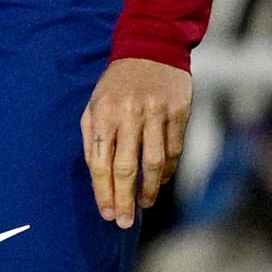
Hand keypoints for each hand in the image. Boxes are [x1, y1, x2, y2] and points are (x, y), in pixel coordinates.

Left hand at [82, 57, 192, 227]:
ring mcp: (156, 114)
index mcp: (103, 112)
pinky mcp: (179, 113)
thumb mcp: (94, 103)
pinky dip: (168, 171)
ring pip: (154, 163)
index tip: (106, 213)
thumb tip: (99, 176)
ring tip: (143, 204)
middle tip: (123, 222)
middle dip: (124, 199)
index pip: (100, 161)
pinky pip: (174, 151)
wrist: (150, 50)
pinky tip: (160, 181)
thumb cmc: (116, 84)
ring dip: (149, 189)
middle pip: (127, 168)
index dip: (103, 191)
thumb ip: (92, 136)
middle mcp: (129, 114)